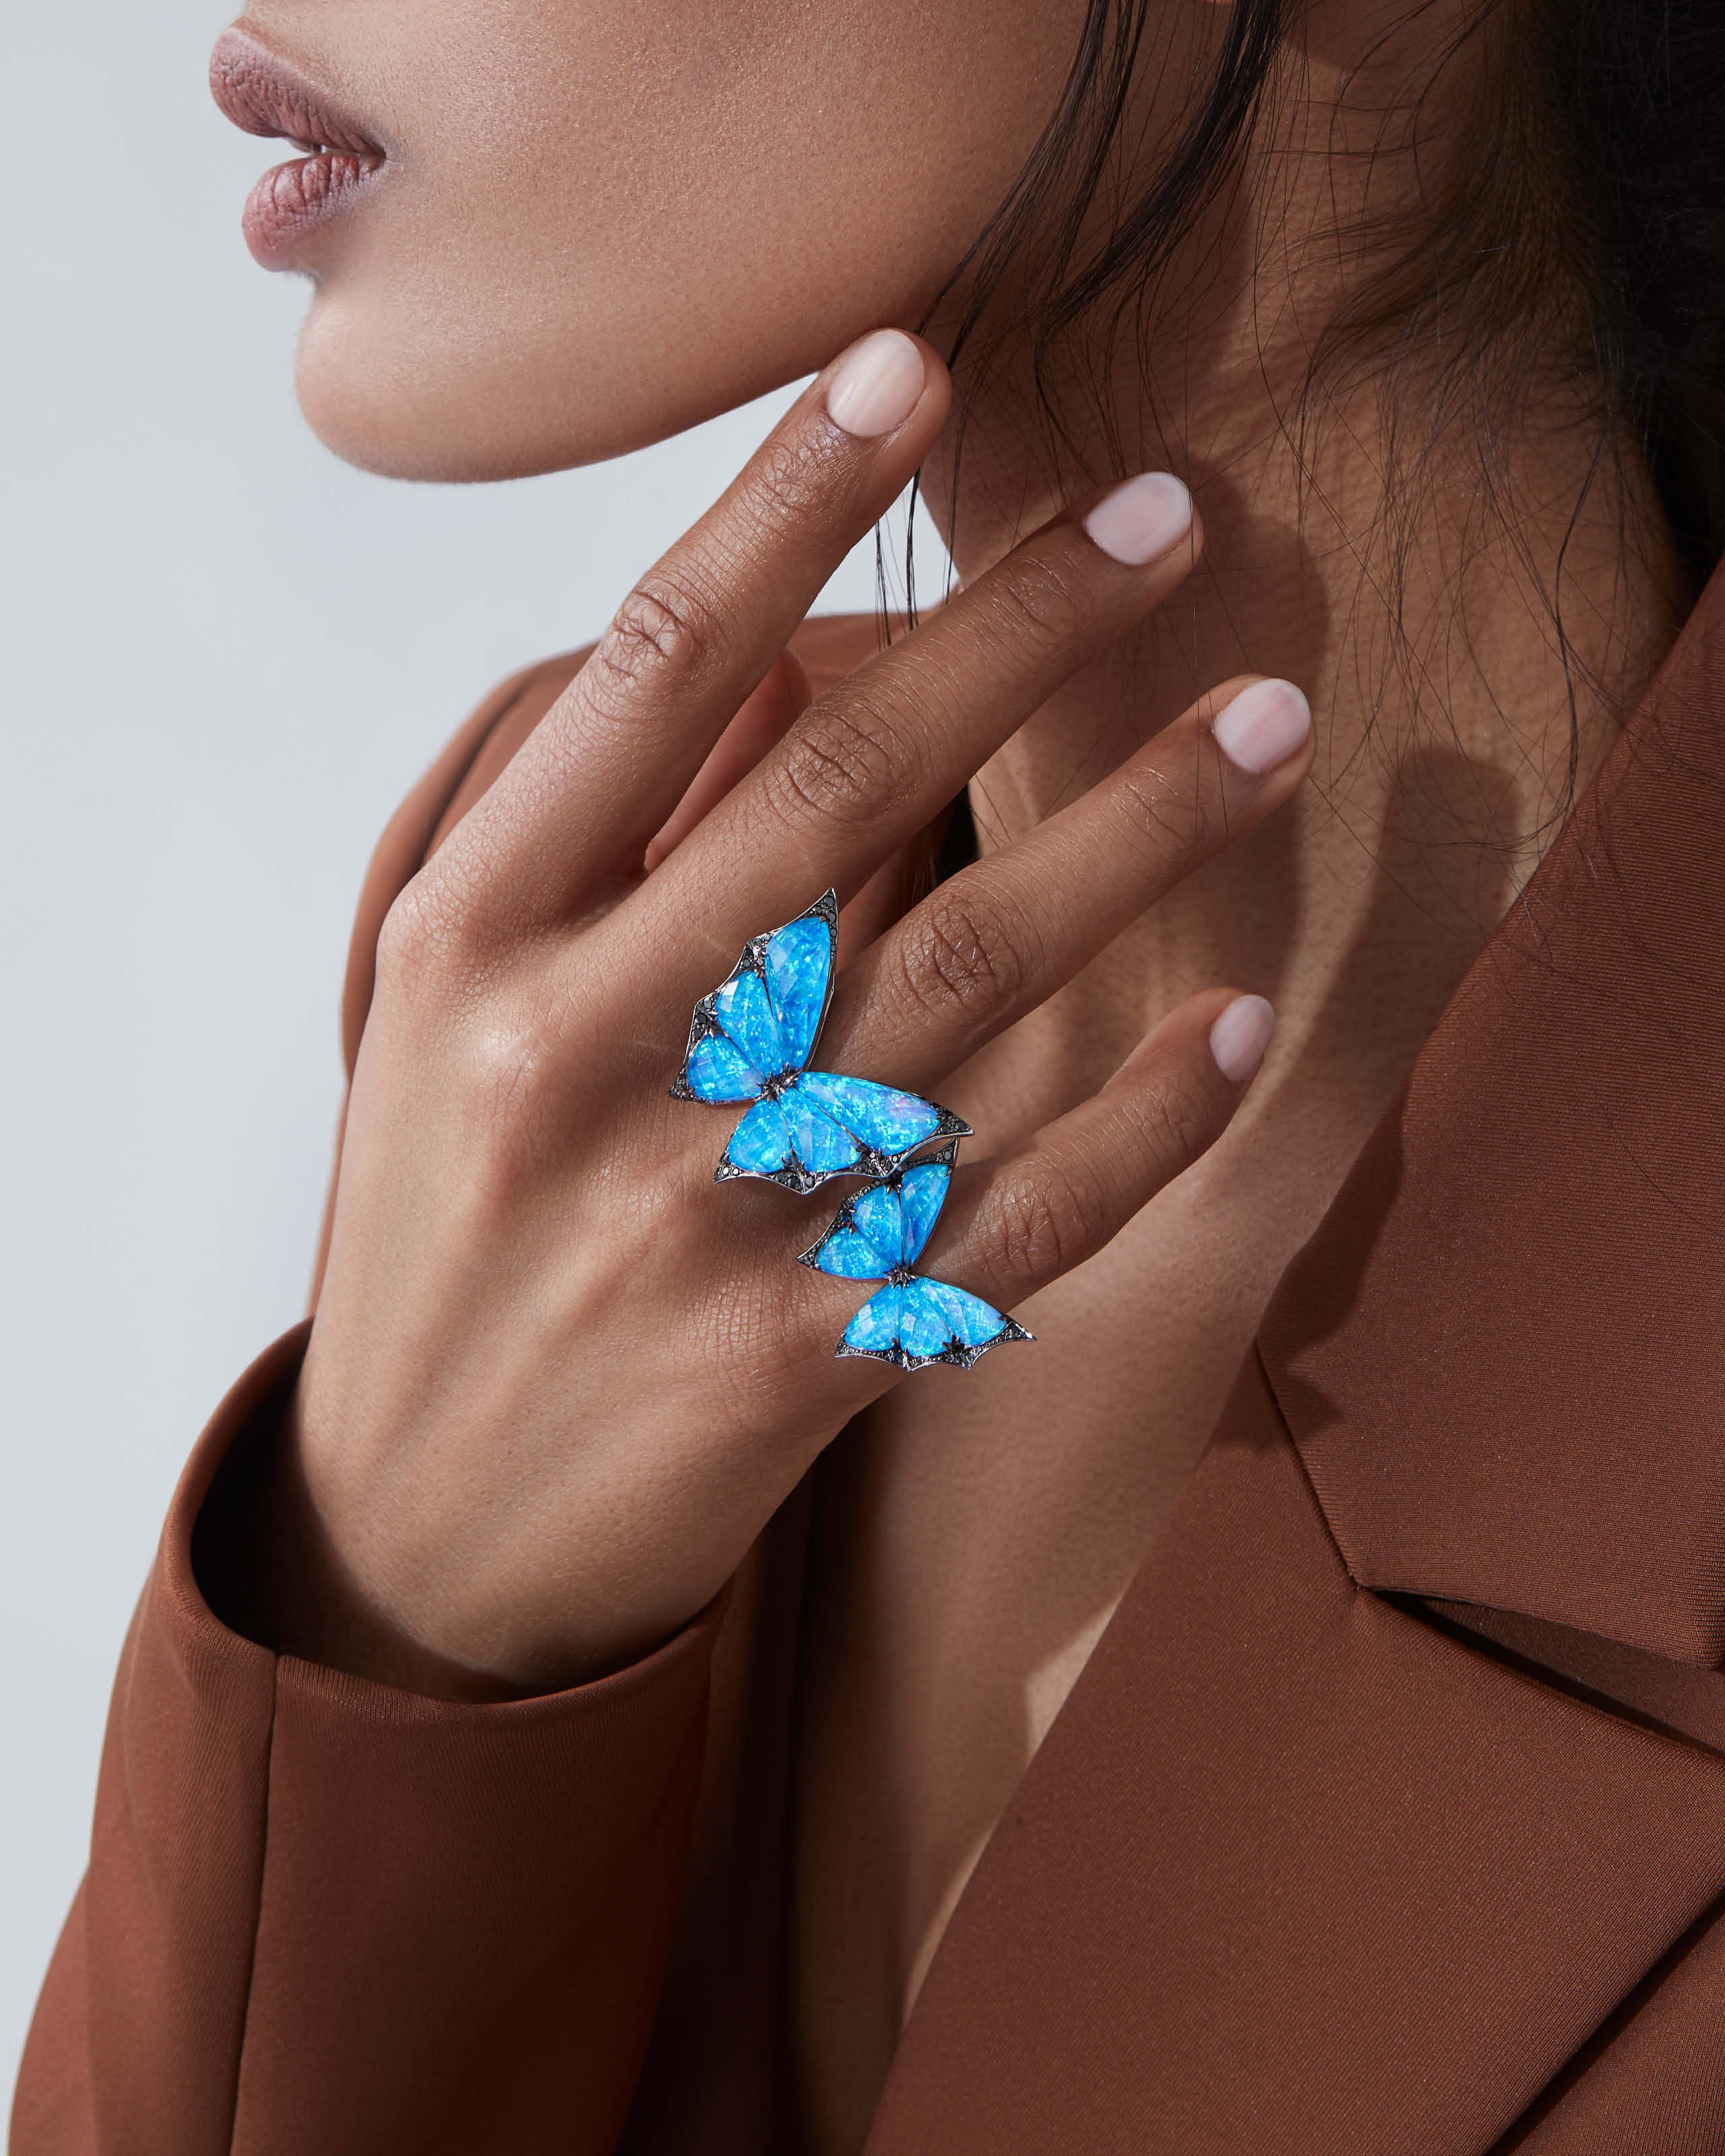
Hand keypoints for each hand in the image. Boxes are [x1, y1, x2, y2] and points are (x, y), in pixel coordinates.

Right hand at [244, 329, 1312, 1696]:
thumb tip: (770, 662)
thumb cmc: (441, 1228)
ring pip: (963, 983)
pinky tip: (1238, 1021)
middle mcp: (581, 1057)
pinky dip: (1136, 1119)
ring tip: (1271, 715)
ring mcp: (695, 1214)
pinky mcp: (798, 1355)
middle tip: (1170, 515)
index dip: (786, 503)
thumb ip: (575, 843)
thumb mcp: (437, 1019)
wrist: (420, 1527)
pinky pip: (1009, 1218)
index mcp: (475, 945)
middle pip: (839, 787)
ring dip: (1138, 833)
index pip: (650, 673)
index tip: (905, 363)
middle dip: (1023, 631)